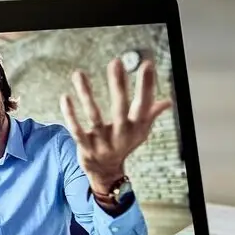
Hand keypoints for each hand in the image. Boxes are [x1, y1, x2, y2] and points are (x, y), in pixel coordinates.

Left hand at [60, 58, 171, 192]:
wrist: (106, 172)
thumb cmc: (123, 145)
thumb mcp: (140, 132)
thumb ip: (151, 114)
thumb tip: (168, 102)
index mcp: (135, 127)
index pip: (144, 104)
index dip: (147, 85)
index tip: (147, 64)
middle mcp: (120, 134)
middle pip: (120, 108)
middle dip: (118, 85)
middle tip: (116, 62)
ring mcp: (102, 141)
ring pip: (94, 116)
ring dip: (86, 94)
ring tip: (79, 73)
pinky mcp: (85, 146)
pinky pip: (76, 129)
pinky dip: (70, 114)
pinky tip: (66, 97)